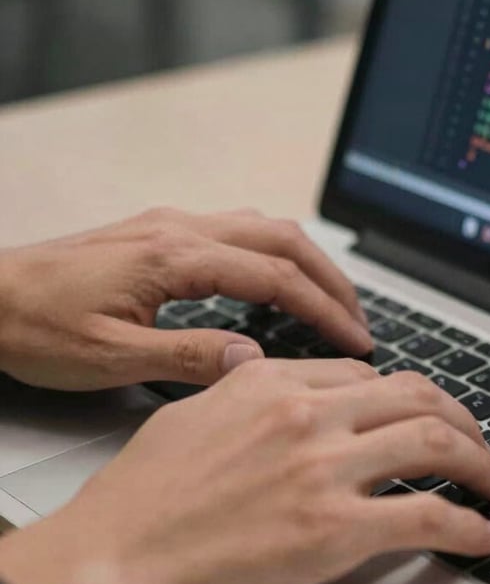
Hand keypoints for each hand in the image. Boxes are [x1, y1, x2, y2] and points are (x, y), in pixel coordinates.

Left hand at [0, 208, 371, 389]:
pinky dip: (272, 254)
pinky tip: (274, 283)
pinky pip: (235, 231)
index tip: (357, 340)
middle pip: (282, 239)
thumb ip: (188, 356)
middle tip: (360, 318)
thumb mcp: (110, 357)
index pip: (274, 277)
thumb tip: (254, 359)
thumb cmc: (35, 326)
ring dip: (305, 261)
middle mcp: (179, 228)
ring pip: (262, 227)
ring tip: (330, 300)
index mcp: (174, 256)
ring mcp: (170, 225)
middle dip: (330, 278)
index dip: (324, 309)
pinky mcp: (159, 232)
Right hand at [0, 361, 489, 583]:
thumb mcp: (186, 418)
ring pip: (435, 441)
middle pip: (415, 395)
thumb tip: (257, 375)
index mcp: (269, 383)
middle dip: (460, 417)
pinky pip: (428, 517)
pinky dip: (468, 527)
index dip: (404, 395)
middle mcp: (305, 414)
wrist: (112, 564)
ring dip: (478, 462)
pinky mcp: (335, 531)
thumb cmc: (137, 502)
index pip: (364, 374)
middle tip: (475, 443)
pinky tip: (484, 537)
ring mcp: (324, 469)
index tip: (420, 414)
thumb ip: (235, 391)